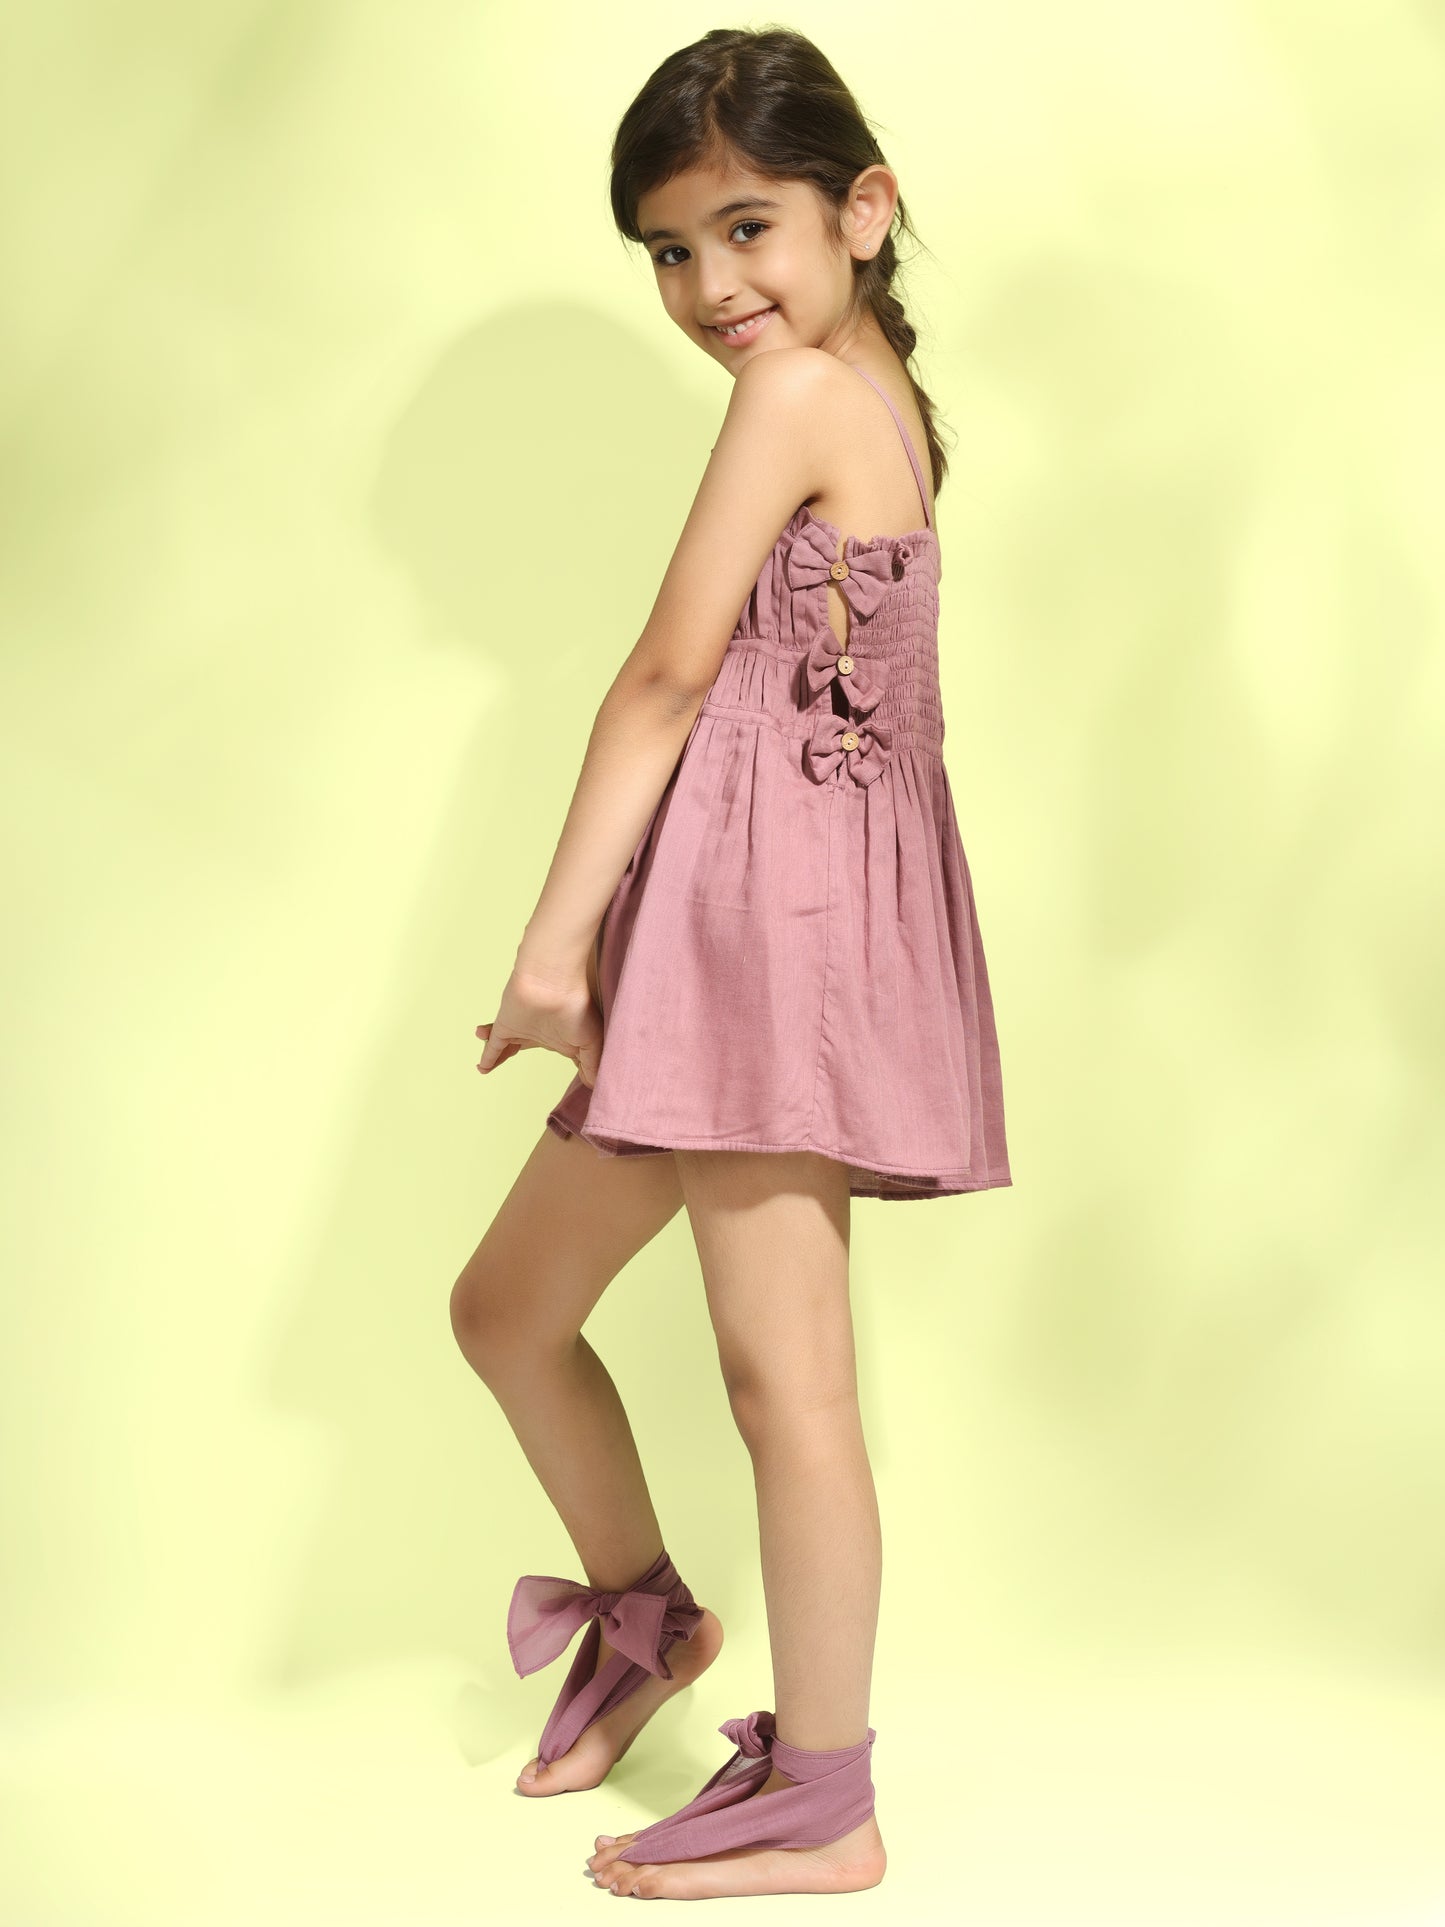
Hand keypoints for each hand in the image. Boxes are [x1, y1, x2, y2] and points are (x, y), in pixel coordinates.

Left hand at [475, 962, 601, 1087]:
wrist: (552, 983)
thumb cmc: (576, 1007)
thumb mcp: (592, 1041)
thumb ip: (592, 1064)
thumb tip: (593, 1086)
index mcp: (566, 1039)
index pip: (565, 1056)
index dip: (562, 1066)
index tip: (566, 1081)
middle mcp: (544, 1034)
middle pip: (531, 1047)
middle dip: (522, 1052)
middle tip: (518, 1073)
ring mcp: (523, 1030)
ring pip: (507, 1046)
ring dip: (497, 1056)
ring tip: (485, 1068)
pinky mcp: (505, 1027)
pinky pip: (493, 1046)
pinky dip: (487, 1057)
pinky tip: (482, 1068)